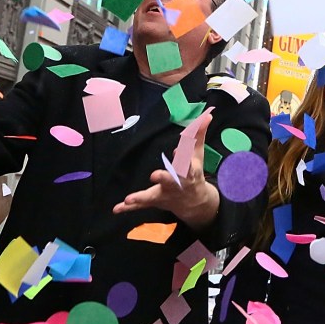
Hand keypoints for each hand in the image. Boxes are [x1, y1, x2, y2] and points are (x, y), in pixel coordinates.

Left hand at [114, 112, 220, 229]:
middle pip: (170, 181)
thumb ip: (198, 135)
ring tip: (128, 199)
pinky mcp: (154, 201)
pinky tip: (117, 208)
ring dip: (140, 197)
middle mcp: (176, 184)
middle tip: (155, 175)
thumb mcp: (197, 155)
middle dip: (163, 178)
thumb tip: (208, 115)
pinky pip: (140, 205)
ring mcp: (164, 194)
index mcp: (188, 172)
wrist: (196, 203)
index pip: (186, 163)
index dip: (183, 157)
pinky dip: (129, 208)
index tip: (178, 151)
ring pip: (151, 196)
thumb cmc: (194, 174)